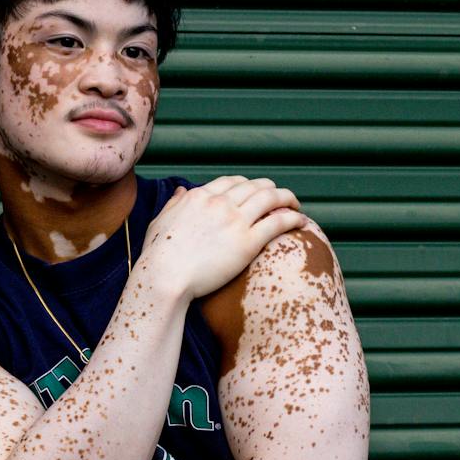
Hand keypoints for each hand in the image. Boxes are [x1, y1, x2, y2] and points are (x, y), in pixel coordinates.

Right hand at [141, 176, 306, 298]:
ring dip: (287, 198)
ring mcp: (234, 221)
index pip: (231, 182)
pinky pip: (278, 222)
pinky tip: (302, 221)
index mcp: (199, 196)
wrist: (164, 277)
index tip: (255, 192)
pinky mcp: (248, 242)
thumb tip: (182, 191)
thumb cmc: (157, 256)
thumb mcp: (160, 222)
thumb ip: (174, 204)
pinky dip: (293, 217)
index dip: (247, 185)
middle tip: (280, 198)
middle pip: (254, 186)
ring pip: (271, 198)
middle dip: (270, 189)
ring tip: (296, 205)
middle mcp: (219, 203)